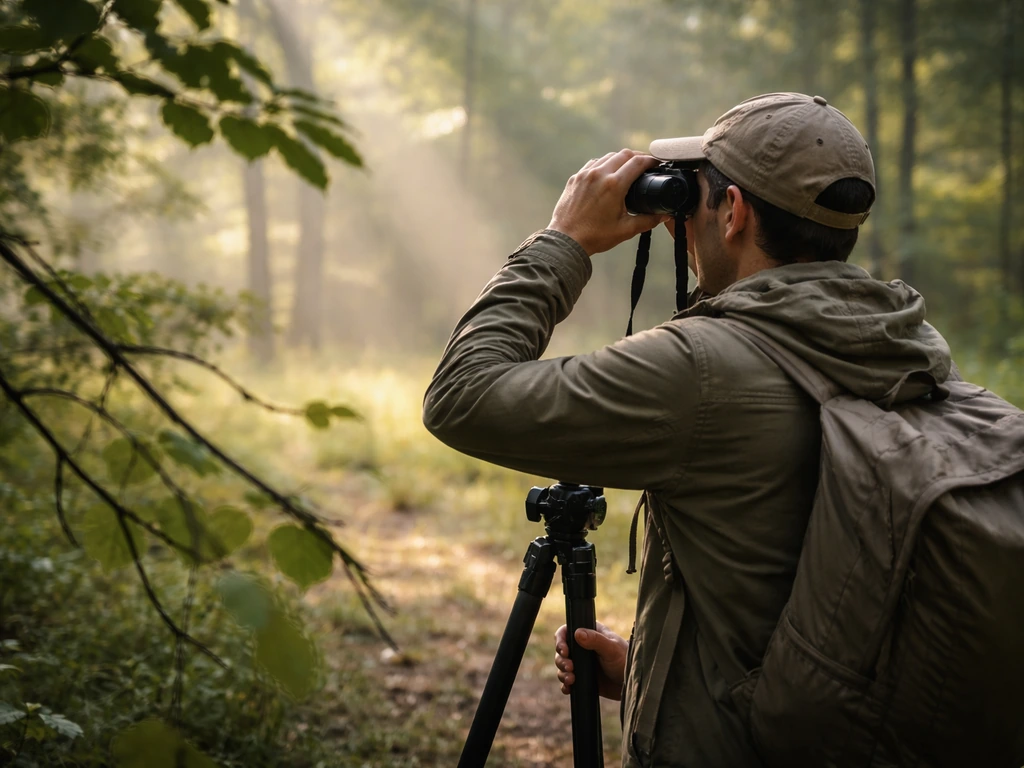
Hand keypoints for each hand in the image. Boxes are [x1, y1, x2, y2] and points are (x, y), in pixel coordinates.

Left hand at [548, 149, 668, 256]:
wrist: (566, 240)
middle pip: (624, 154)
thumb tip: (664, 216)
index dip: (651, 160)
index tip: (657, 163)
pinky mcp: (575, 178)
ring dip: (621, 159)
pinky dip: (604, 164)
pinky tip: (608, 173)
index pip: (638, 162)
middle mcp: (599, 174)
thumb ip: (647, 221)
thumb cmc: (595, 237)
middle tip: (646, 164)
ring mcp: (585, 174)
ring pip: (608, 156)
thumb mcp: (625, 230)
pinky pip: (593, 164)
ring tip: (628, 167)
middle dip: (638, 156)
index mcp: (614, 185)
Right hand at [554, 621, 627, 700]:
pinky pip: (567, 681)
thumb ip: (596, 640)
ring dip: (562, 673)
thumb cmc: (626, 660)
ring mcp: (581, 663)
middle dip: (561, 660)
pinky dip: (565, 685)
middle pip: (561, 651)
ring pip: (562, 666)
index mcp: (589, 633)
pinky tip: (569, 688)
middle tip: (570, 668)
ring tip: (571, 680)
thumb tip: (577, 633)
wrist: (632, 684)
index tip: (564, 651)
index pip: (567, 631)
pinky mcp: (582, 678)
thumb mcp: (611, 649)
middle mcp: (582, 647)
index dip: (561, 640)